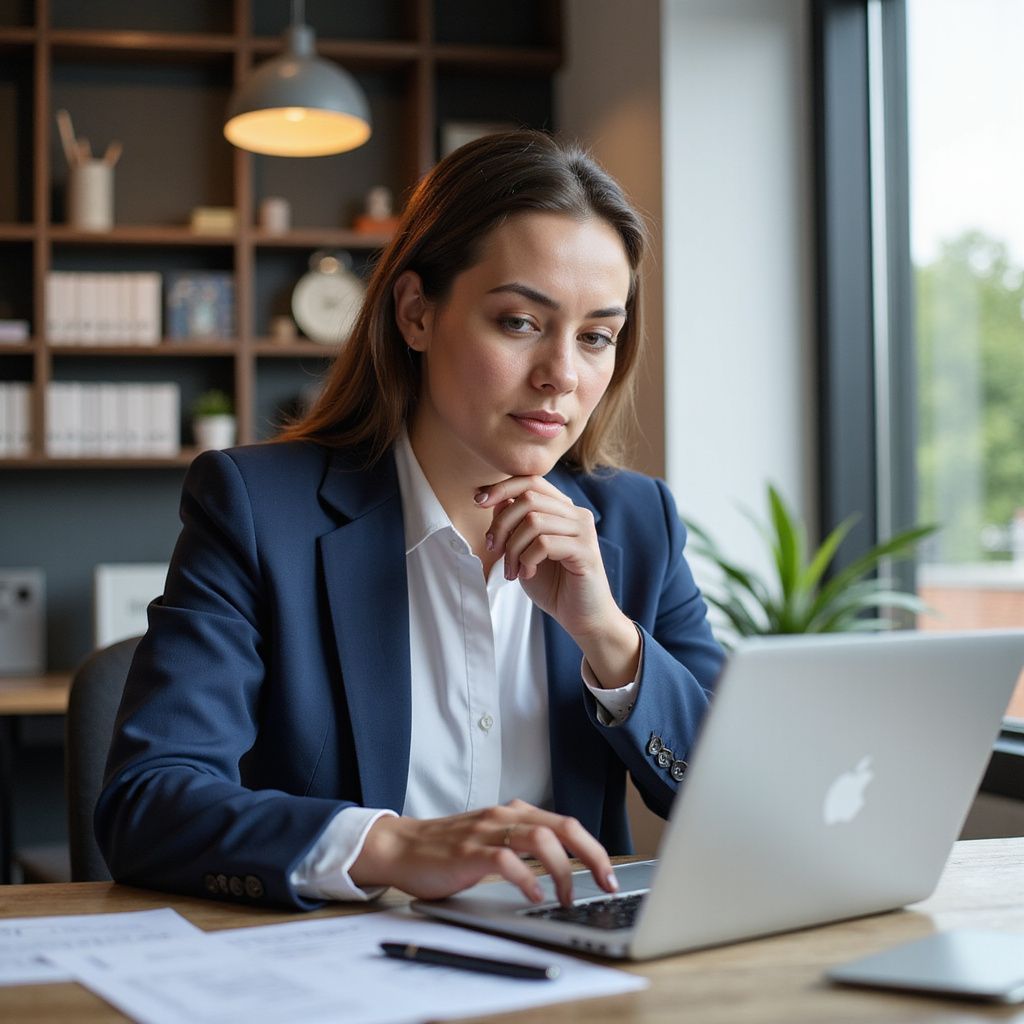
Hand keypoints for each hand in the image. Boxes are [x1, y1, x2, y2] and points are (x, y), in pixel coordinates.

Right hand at [349, 799, 617, 906]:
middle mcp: (504, 817)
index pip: (566, 824)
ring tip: (566, 897)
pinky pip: (505, 861)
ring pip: (539, 840)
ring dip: (561, 871)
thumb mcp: (493, 841)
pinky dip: (526, 879)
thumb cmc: (448, 849)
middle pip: (562, 827)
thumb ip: (522, 846)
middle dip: (591, 856)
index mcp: (514, 813)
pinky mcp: (467, 852)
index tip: (609, 875)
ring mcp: (486, 832)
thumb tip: (562, 870)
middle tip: (607, 883)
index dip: (593, 849)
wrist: (401, 847)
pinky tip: (534, 896)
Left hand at [475, 475, 616, 637]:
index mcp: (563, 510)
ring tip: (513, 570)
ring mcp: (583, 531)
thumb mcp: (524, 551)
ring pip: (534, 520)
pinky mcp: (585, 551)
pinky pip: (544, 543)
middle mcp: (576, 514)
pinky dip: (528, 560)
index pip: (531, 481)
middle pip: (528, 498)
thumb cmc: (554, 586)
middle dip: (502, 525)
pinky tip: (528, 574)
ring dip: (513, 548)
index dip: (502, 487)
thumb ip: (514, 526)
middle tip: (495, 551)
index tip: (478, 501)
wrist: (582, 618)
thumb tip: (496, 501)